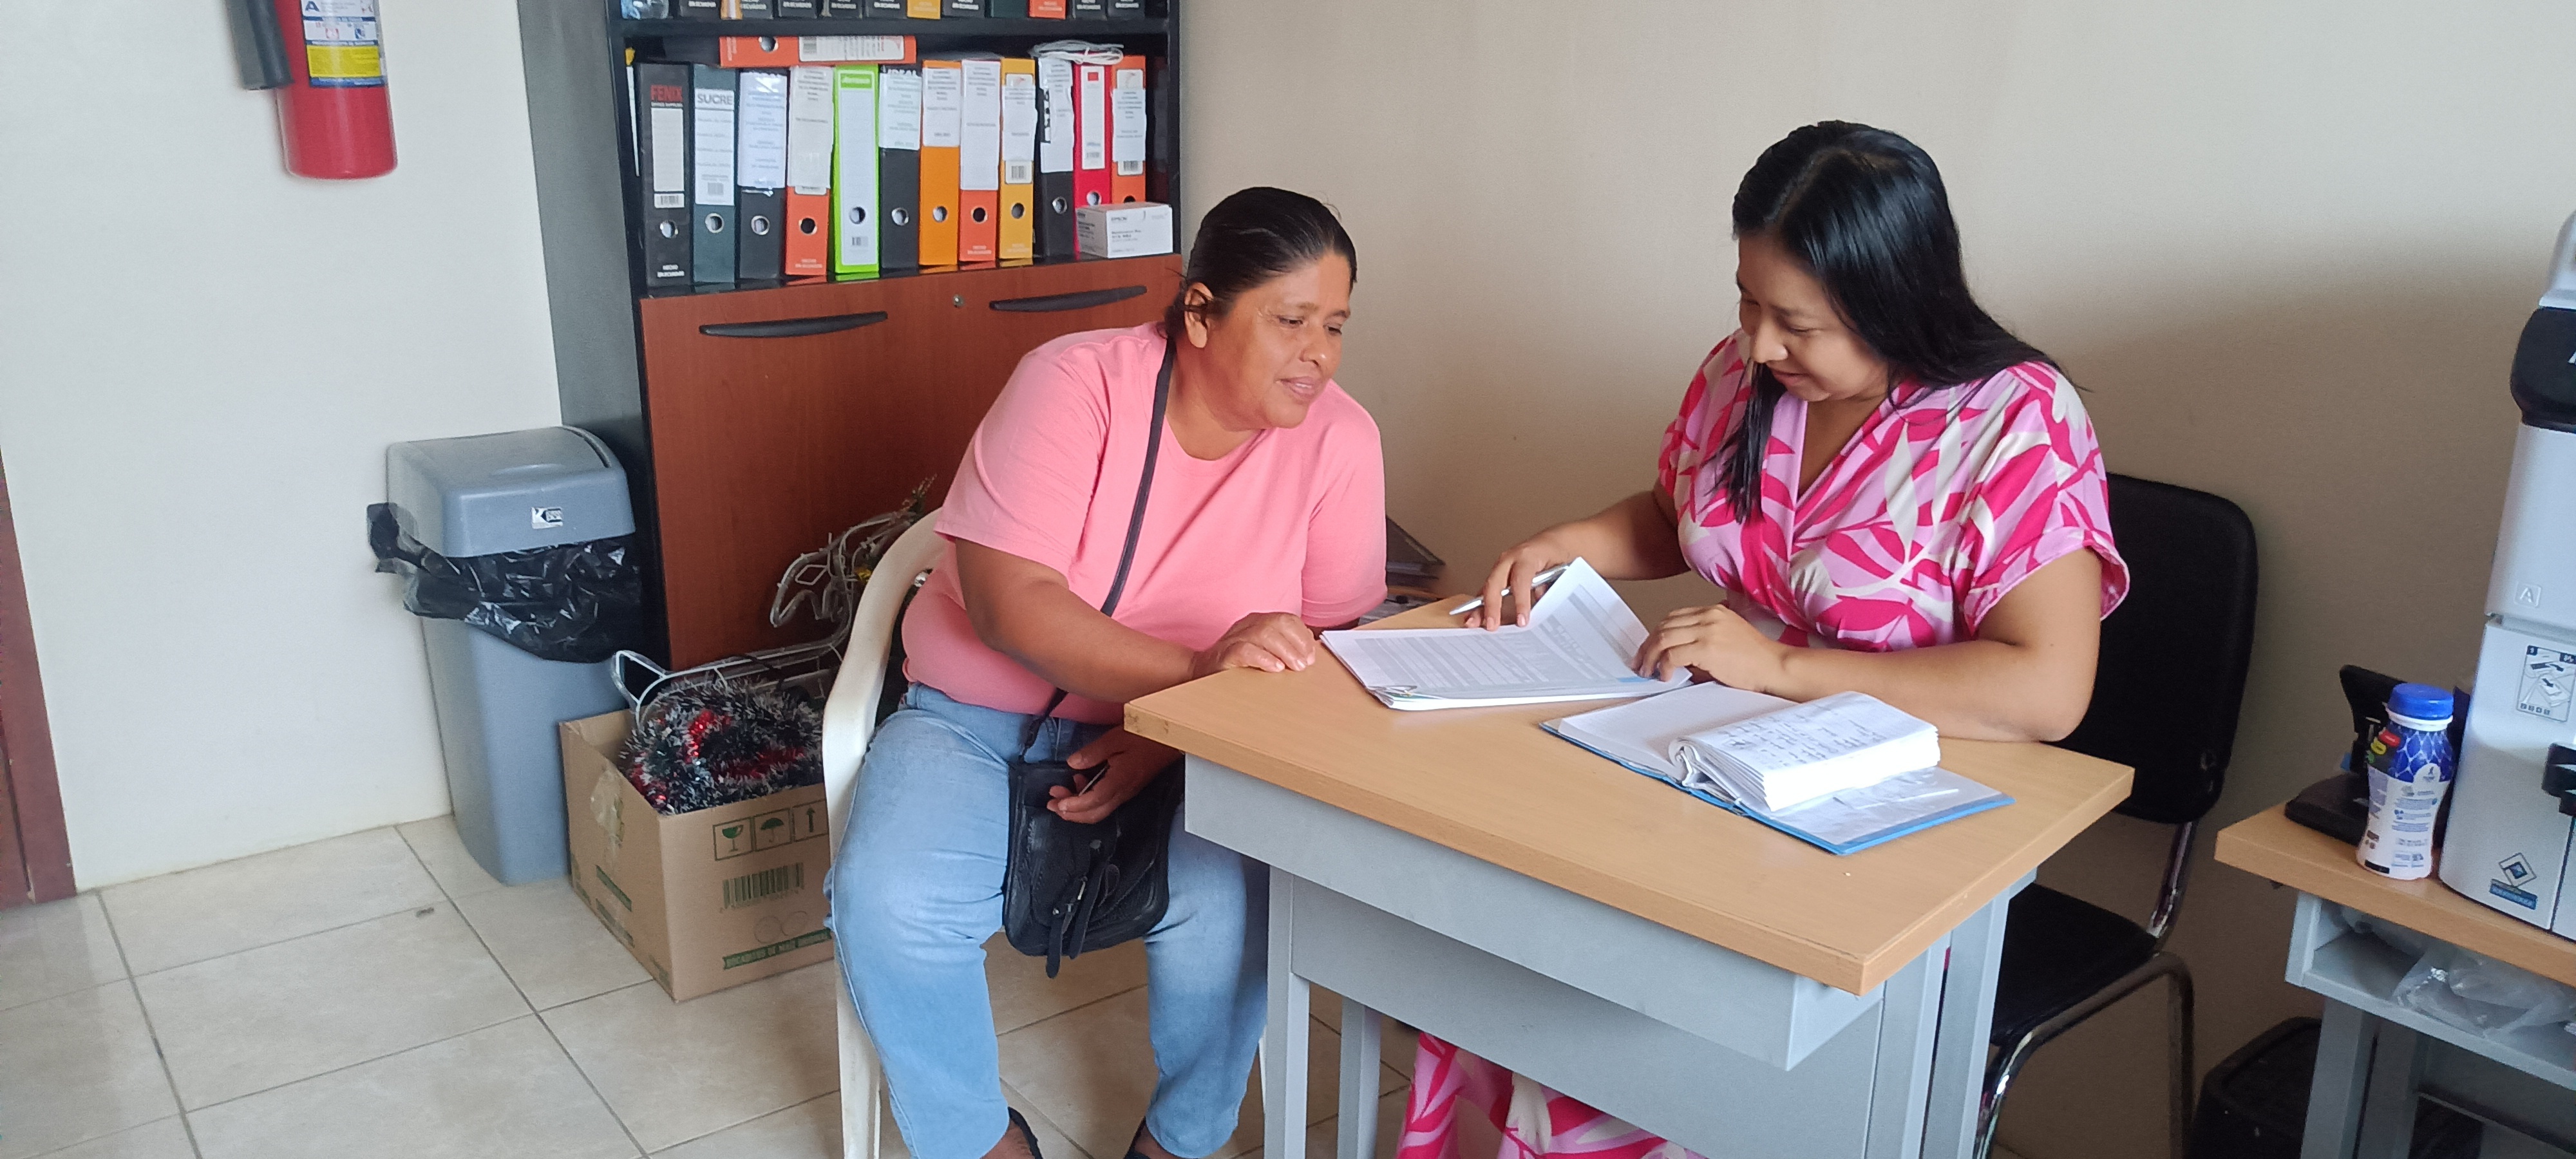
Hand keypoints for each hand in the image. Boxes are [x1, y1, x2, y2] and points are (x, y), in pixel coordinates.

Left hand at [1050, 728, 1180, 822]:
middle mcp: (1123, 792)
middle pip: (1094, 814)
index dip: (1073, 806)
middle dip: (1071, 813)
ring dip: (1077, 807)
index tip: (1057, 803)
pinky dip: (1088, 798)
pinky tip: (1080, 783)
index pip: (1093, 802)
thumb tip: (1073, 764)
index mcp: (1120, 782)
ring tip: (1061, 794)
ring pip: (1099, 810)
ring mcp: (1126, 791)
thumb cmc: (1146, 736)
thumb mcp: (1116, 738)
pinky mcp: (1127, 787)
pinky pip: (1105, 801)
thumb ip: (1092, 753)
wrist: (1172, 738)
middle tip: (1052, 804)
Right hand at [1188, 612, 1316, 678]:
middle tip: (1305, 664)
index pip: (1287, 619)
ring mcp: (1233, 637)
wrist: (1199, 672)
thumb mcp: (1263, 654)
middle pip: (1277, 623)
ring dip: (1284, 651)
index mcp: (1258, 622)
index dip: (1303, 636)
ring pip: (1263, 634)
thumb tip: (1310, 654)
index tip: (1312, 656)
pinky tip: (1275, 668)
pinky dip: (1262, 658)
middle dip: (1296, 643)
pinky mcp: (1223, 654)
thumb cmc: (1236, 665)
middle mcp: (1246, 625)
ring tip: (1294, 668)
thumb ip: (1283, 650)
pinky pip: (1244, 650)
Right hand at [1472, 534, 1574, 629]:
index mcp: (1527, 555)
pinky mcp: (1498, 573)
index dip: (1521, 601)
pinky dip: (1480, 604)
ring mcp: (1502, 565)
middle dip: (1492, 605)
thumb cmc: (1556, 555)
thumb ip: (1547, 589)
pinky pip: (1487, 589)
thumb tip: (1538, 610)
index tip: (1522, 620)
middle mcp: (1510, 558)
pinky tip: (1473, 617)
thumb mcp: (1559, 571)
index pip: (1521, 580)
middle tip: (1492, 625)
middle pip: (1496, 582)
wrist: (1553, 542)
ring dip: (1479, 606)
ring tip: (1472, 623)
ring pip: (1487, 586)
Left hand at [1635, 604, 1789, 689]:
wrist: (1774, 666)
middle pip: (1664, 625)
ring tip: (1648, 670)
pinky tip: (1666, 675)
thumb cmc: (1755, 658)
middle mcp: (1708, 616)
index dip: (1656, 633)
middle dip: (1648, 645)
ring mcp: (1707, 630)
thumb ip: (1701, 639)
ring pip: (1663, 637)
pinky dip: (1663, 666)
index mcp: (1712, 611)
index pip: (1673, 617)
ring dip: (1651, 655)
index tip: (1649, 648)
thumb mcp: (1726, 636)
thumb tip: (1674, 655)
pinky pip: (1673, 654)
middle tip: (1641, 662)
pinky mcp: (1707, 648)